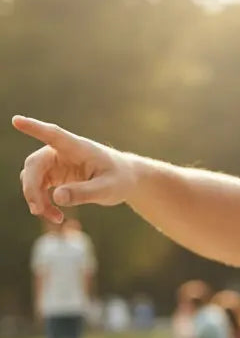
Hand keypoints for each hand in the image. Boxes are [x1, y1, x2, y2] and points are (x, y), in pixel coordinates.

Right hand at [14, 116, 135, 221]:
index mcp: (79, 147)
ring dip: (37, 199)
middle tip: (38, 210)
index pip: (54, 135)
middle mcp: (62, 152)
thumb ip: (85, 193)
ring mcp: (56, 163)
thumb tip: (57, 197)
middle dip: (32, 188)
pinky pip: (38, 188)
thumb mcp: (109, 189)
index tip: (16, 120)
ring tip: (56, 217)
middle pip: (35, 164)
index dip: (35, 128)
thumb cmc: (120, 179)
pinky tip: (56, 215)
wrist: (125, 180)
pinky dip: (42, 203)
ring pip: (32, 178)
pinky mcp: (54, 175)